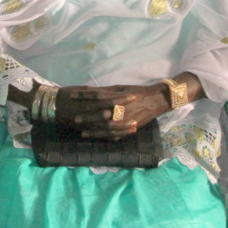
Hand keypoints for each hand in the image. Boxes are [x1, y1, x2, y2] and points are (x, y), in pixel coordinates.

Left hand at [53, 84, 168, 138]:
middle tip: (74, 119)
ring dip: (93, 132)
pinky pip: (115, 136)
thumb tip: (90, 91)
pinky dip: (105, 138)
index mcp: (116, 98)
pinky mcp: (129, 129)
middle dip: (86, 117)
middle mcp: (119, 111)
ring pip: (106, 129)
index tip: (71, 95)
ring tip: (82, 133)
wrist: (155, 100)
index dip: (83, 95)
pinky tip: (97, 139)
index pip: (95, 95)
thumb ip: (105, 92)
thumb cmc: (136, 92)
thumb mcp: (120, 89)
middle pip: (99, 115)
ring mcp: (124, 122)